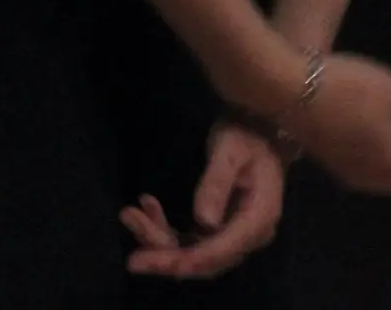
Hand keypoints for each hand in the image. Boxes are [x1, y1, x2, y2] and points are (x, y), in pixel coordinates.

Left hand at [118, 118, 285, 281]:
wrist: (261, 129)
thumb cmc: (246, 135)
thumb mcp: (231, 150)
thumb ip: (218, 183)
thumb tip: (204, 221)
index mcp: (258, 220)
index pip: (219, 251)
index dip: (184, 261)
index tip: (149, 261)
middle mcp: (248, 236)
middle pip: (205, 261)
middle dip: (165, 257)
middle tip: (132, 259)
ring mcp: (234, 235)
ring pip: (193, 252)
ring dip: (160, 241)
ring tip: (130, 216)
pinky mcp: (220, 229)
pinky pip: (191, 240)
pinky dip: (166, 230)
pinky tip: (148, 206)